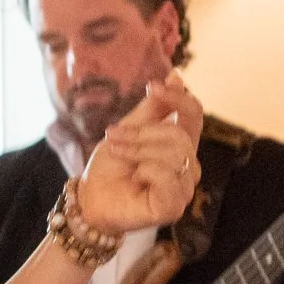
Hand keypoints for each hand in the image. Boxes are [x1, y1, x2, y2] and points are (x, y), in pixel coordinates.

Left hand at [78, 34, 202, 235]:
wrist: (89, 198)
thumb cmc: (110, 167)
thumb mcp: (129, 129)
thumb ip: (154, 108)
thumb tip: (176, 76)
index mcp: (180, 146)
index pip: (194, 115)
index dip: (177, 97)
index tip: (152, 86)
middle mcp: (188, 167)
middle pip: (178, 135)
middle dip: (141, 133)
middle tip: (114, 136)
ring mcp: (183, 188)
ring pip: (173, 154)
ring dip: (137, 150)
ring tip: (119, 154)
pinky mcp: (173, 207)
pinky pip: (167, 175)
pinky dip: (145, 171)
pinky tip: (134, 178)